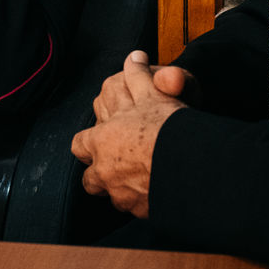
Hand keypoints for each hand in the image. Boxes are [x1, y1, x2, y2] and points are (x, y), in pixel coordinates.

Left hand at [70, 50, 188, 218]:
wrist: (189, 165)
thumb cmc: (164, 127)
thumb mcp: (151, 92)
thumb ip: (138, 75)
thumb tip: (134, 57)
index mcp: (101, 141)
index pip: (79, 144)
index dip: (88, 141)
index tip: (98, 138)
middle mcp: (105, 172)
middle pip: (90, 179)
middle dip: (99, 172)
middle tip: (117, 162)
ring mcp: (121, 195)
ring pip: (112, 195)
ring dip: (120, 187)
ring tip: (139, 175)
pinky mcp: (141, 212)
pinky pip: (135, 208)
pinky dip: (143, 199)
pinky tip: (157, 187)